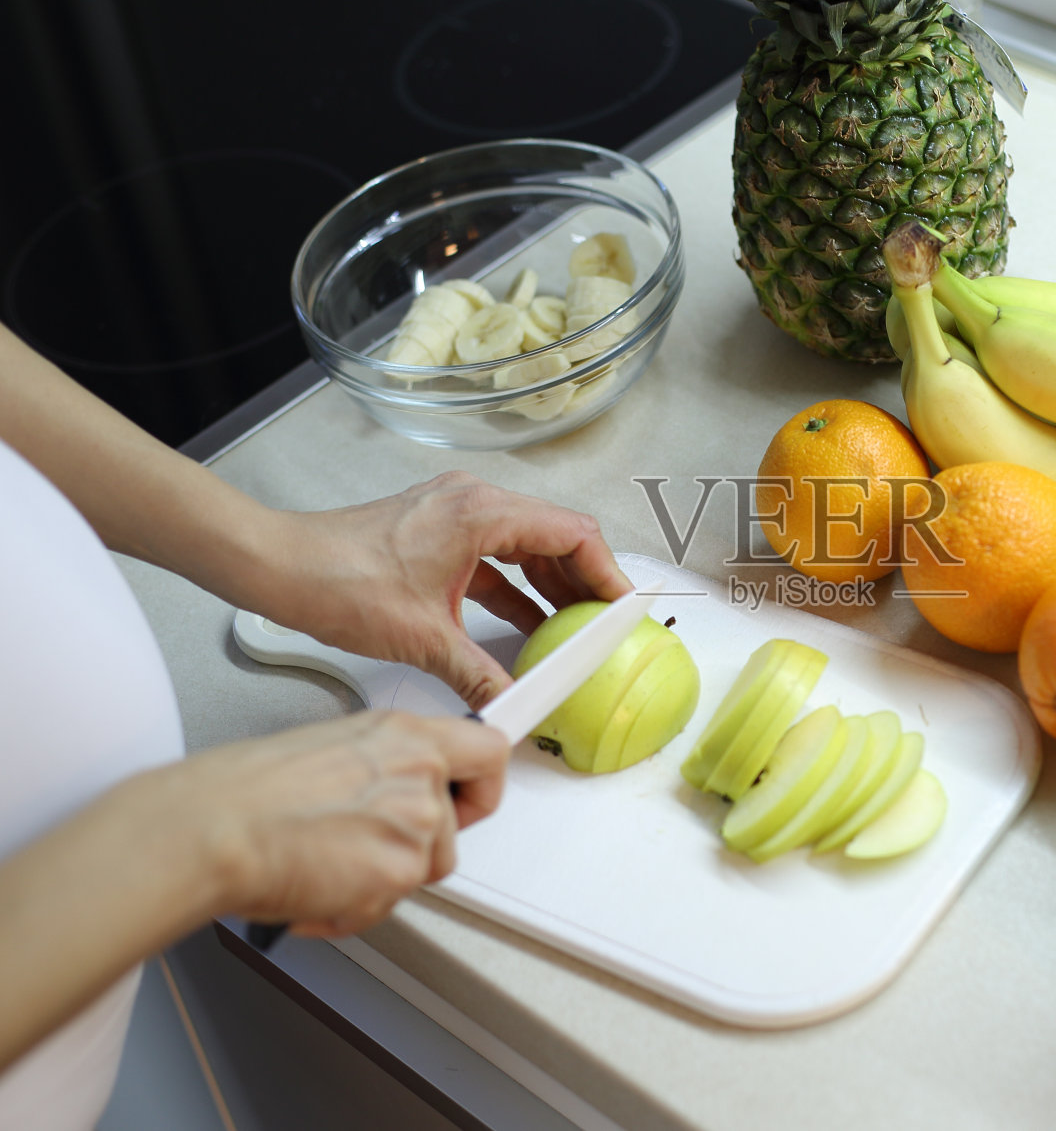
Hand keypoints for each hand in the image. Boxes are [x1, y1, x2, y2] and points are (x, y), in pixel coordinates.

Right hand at [159, 711, 508, 937]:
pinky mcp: (401, 870)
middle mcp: (420, 772)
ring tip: (325, 869)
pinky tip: (314, 892)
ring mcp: (417, 821)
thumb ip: (381, 767)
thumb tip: (388, 791)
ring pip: (422, 869)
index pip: (488, 750)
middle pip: (455, 826)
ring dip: (379, 882)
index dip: (481, 785)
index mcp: (405, 734)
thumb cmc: (248, 790)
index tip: (470, 800)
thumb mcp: (331, 748)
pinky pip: (390, 906)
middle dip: (416, 849)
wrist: (215, 827)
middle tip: (369, 851)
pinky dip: (352, 911)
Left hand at [254, 472, 632, 709]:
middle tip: (605, 624)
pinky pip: (497, 558)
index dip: (606, 573)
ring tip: (575, 629)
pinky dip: (518, 590)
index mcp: (481, 513)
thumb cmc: (337, 580)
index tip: (623, 607)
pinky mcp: (439, 533)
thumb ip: (480, 676)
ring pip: (528, 547)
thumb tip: (515, 705)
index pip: (572, 534)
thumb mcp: (423, 638)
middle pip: (556, 537)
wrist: (278, 566)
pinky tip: (528, 626)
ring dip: (553, 587)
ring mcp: (456, 515)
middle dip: (585, 583)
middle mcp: (474, 503)